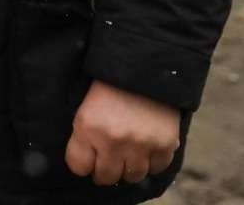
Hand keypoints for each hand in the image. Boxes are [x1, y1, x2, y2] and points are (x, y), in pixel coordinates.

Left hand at [65, 80, 179, 185]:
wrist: (143, 66)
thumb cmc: (109, 86)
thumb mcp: (86, 107)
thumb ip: (84, 137)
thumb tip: (87, 165)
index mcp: (88, 127)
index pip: (79, 167)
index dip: (82, 165)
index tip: (87, 161)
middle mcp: (113, 140)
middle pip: (106, 177)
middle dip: (104, 171)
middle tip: (108, 161)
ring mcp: (140, 144)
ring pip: (132, 176)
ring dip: (129, 168)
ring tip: (128, 155)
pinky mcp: (165, 144)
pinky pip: (157, 168)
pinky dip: (153, 162)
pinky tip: (147, 149)